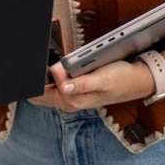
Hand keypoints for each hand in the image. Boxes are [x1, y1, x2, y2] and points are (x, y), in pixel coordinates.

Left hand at [29, 59, 155, 111]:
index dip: (35, 79)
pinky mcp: (74, 90)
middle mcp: (68, 102)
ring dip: (39, 78)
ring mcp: (70, 97)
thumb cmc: (120, 79)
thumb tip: (63, 86)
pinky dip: (47, 77)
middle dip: (33, 80)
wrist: (136, 81)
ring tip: (36, 63)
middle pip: (39, 93)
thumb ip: (82, 84)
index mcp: (73, 101)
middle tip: (28, 63)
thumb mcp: (102, 80)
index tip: (31, 64)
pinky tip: (47, 67)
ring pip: (44, 90)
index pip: (41, 92)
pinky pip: (53, 86)